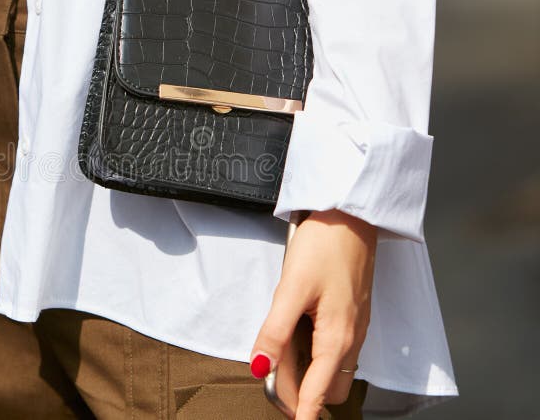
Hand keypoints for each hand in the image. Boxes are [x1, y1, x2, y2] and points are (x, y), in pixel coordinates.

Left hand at [250, 209, 376, 419]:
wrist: (351, 214)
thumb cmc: (324, 246)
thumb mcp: (292, 289)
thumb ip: (275, 331)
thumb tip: (260, 367)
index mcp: (338, 337)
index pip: (320, 392)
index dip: (303, 412)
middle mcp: (352, 337)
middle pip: (330, 386)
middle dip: (306, 394)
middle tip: (274, 383)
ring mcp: (355, 325)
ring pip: (334, 367)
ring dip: (310, 373)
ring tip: (281, 359)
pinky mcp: (352, 312)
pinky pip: (337, 347)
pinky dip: (318, 354)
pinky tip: (298, 335)